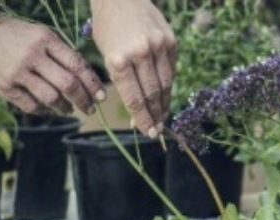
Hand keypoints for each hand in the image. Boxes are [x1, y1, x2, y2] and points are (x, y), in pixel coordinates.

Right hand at [0, 12, 103, 114]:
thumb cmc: (8, 34)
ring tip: (70, 110)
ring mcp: (17, 71)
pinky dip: (43, 109)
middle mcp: (32, 55)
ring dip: (65, 107)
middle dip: (84, 99)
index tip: (101, 95)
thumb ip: (57, 52)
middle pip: (69, 84)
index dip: (93, 83)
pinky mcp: (4, 86)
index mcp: (44, 38)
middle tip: (90, 108)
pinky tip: (48, 108)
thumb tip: (85, 77)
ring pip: (52, 98)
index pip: (77, 64)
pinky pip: (32, 105)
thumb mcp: (34, 33)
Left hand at [91, 0, 176, 137]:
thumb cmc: (108, 27)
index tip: (149, 133)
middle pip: (153, 95)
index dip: (143, 119)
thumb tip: (139, 111)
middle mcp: (141, 53)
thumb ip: (122, 81)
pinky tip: (165, 93)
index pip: (135, 99)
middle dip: (155, 116)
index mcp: (119, 59)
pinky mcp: (171, 41)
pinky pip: (172, 69)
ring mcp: (159, 46)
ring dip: (165, 103)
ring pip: (166, 84)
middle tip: (157, 129)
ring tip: (162, 116)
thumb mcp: (107, 54)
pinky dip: (168, 84)